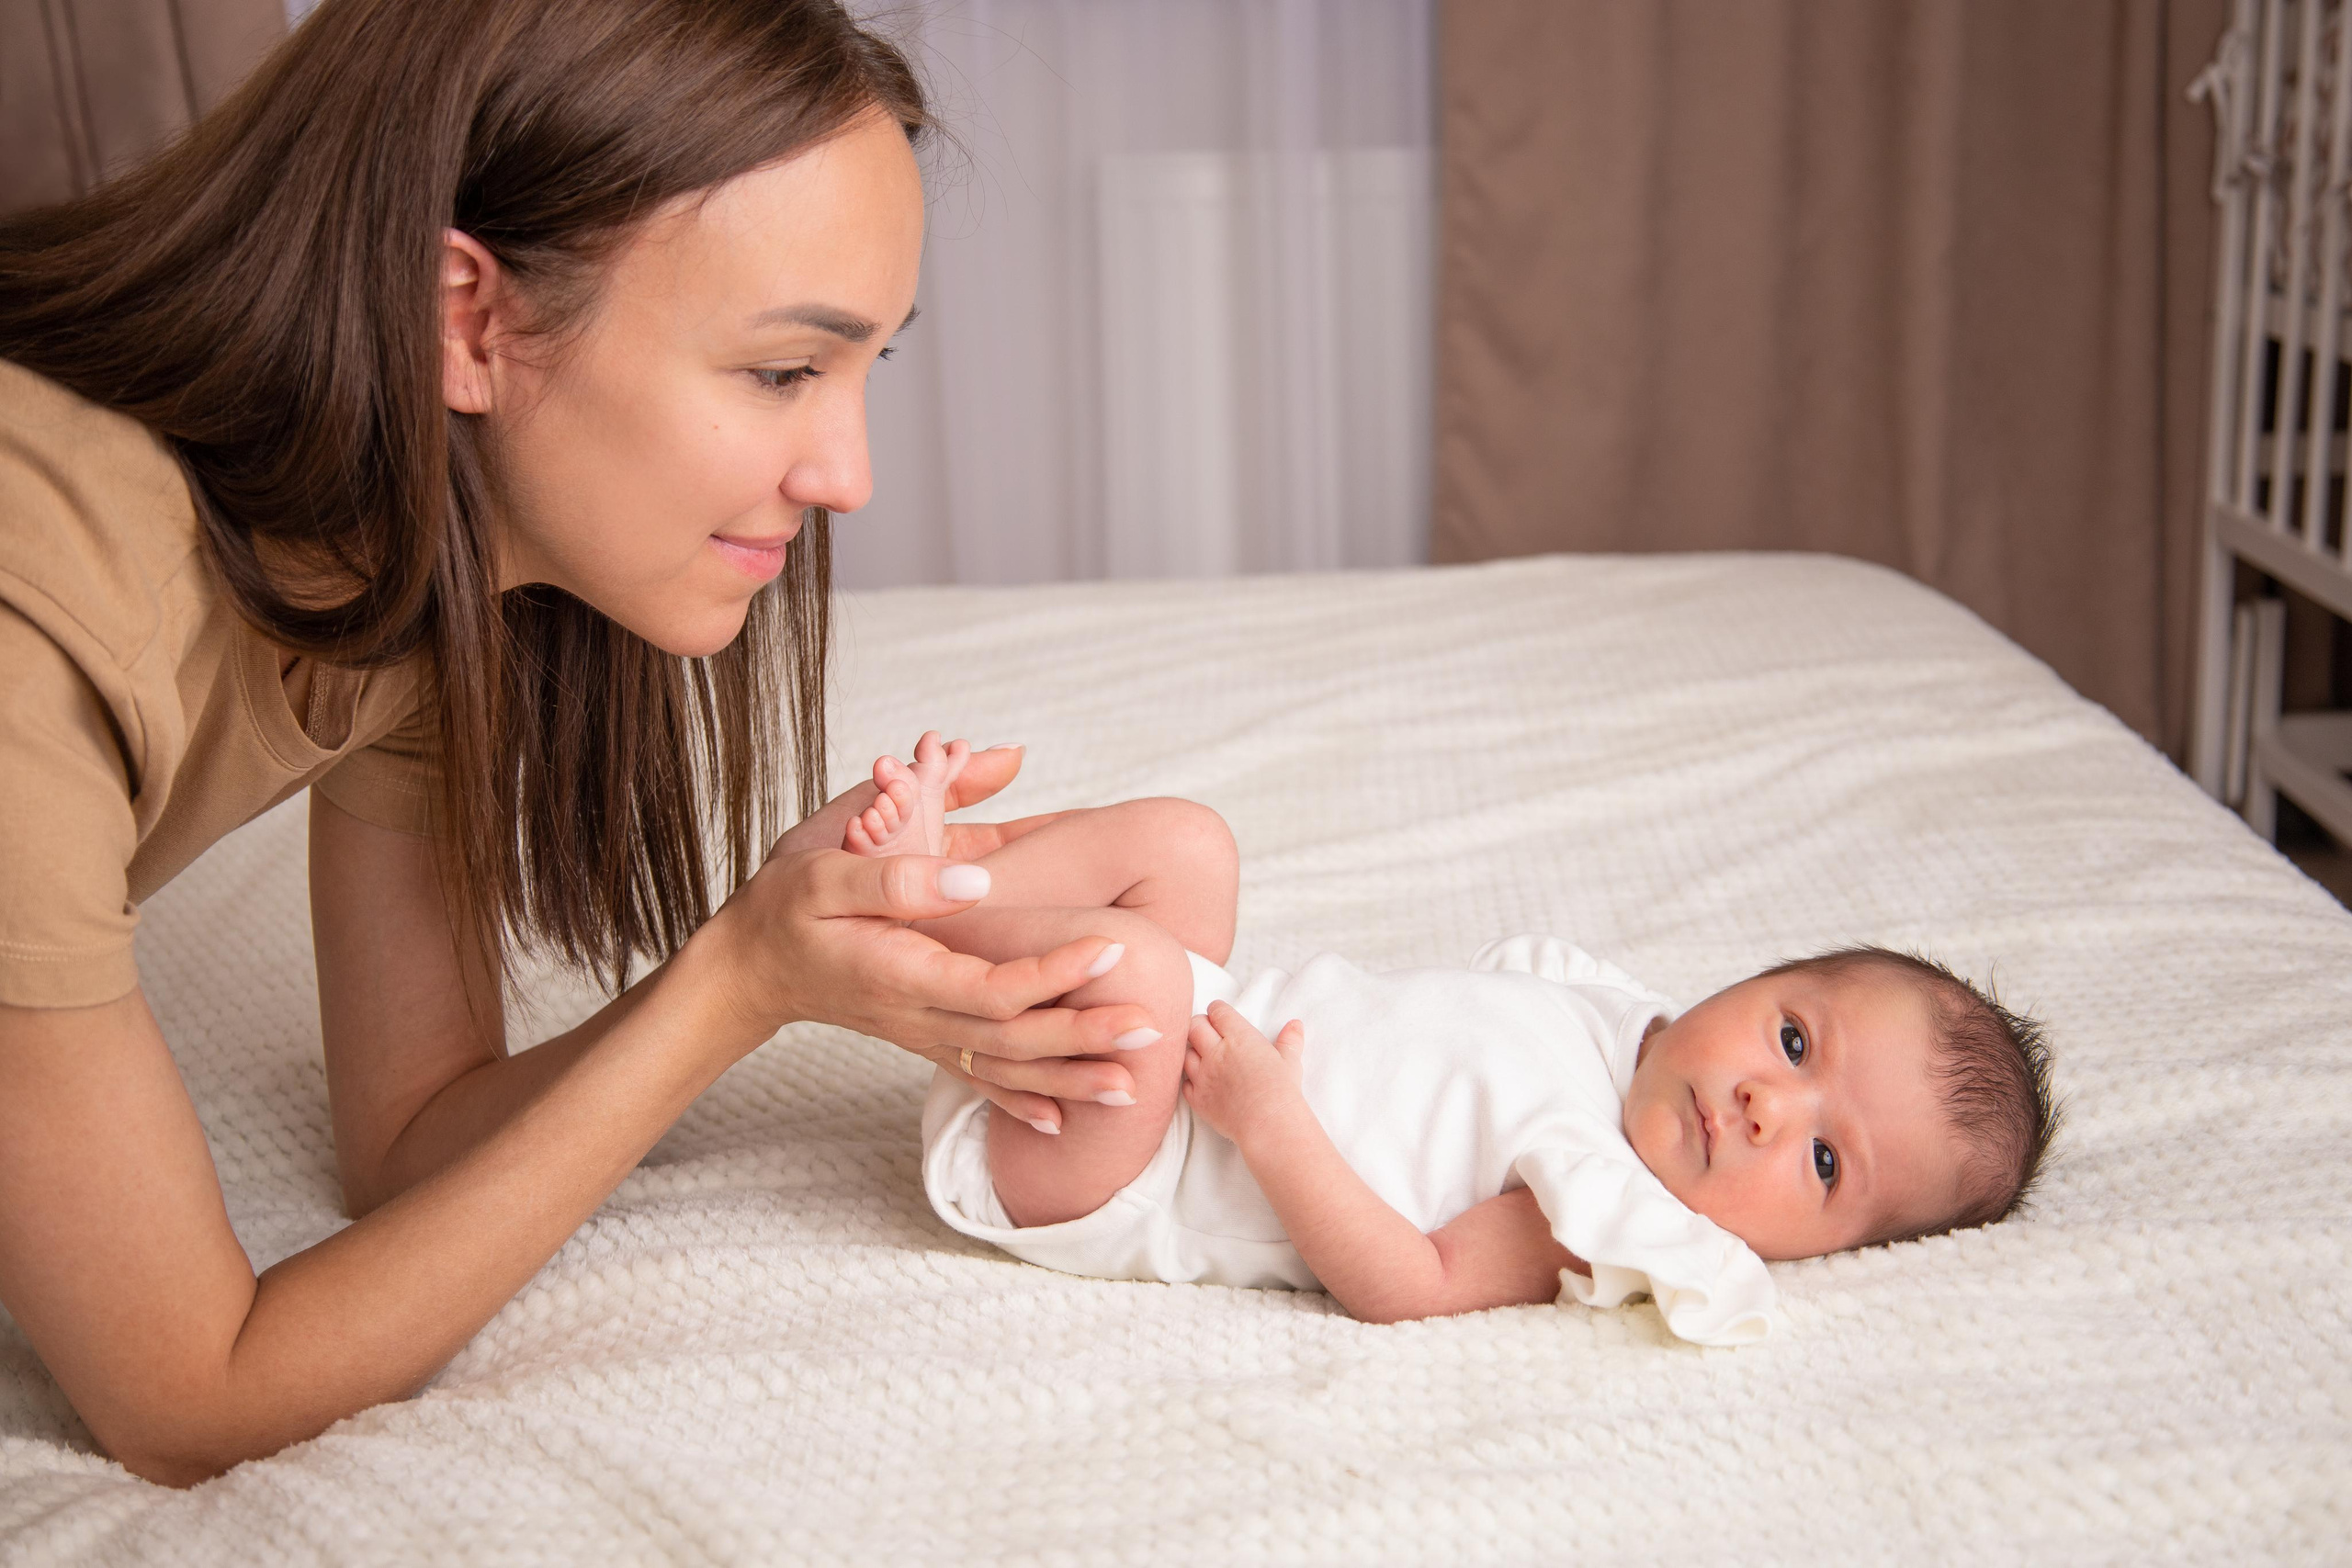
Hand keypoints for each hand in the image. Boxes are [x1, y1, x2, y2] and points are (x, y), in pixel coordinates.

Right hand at [699, 743, 1154, 1129]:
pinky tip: (1065, 1122)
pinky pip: (979, 1079)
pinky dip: (1023, 1103)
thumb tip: (978, 878)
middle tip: (1154, 1026)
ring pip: (1006, 1067)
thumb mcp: (827, 874)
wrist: (752, 964)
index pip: (993, 985)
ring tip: (1136, 1081)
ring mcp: (923, 1034)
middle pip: (1014, 1037)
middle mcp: (918, 1015)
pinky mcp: (923, 1040)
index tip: (1111, 948)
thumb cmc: (788, 907)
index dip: (1055, 972)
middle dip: (1085, 1036)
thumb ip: (901, 879)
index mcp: (902, 972)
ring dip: (1071, 1077)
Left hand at [1182, 1001, 1307, 1146]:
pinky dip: (1190, 1080)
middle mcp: (1216, 1052)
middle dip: (1200, 1026)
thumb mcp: (1290, 1061)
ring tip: (1204, 1057)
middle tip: (1208, 1032)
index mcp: (1239, 1037)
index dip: (1218, 1012)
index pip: (1217, 1012)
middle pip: (1195, 1026)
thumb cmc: (1281, 1091)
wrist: (1268, 1124)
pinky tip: (1201, 1081)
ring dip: (1193, 1052)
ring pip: (1185, 1053)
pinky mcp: (1198, 1099)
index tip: (1220, 1017)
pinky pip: (1184, 1082)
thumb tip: (1295, 1025)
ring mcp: (1203, 1076)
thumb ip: (1289, 1040)